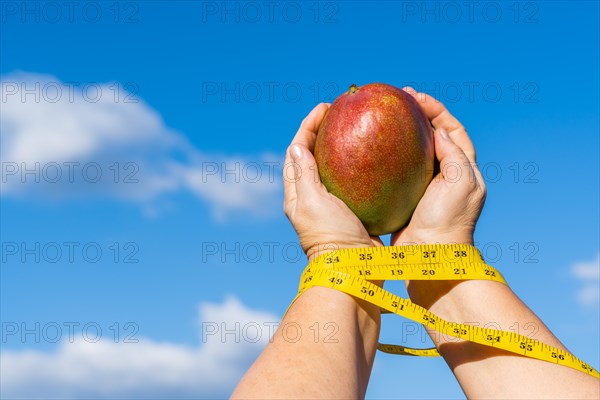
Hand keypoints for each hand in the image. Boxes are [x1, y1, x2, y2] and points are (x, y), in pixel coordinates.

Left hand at [283, 103, 381, 261]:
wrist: (354, 270)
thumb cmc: (330, 236)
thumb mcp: (312, 202)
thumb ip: (304, 174)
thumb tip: (296, 146)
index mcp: (297, 194)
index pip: (297, 151)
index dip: (307, 126)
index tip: (324, 108)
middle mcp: (312, 197)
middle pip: (313, 155)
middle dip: (323, 131)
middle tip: (341, 113)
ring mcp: (333, 205)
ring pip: (334, 167)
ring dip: (342, 146)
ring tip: (358, 128)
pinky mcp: (353, 211)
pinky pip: (355, 182)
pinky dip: (361, 165)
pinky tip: (377, 156)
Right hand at [392, 88, 485, 246]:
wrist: (430, 256)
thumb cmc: (448, 221)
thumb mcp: (460, 182)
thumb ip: (453, 153)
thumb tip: (438, 131)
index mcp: (463, 169)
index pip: (452, 129)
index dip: (436, 109)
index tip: (414, 96)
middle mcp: (445, 175)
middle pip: (432, 136)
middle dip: (417, 116)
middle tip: (397, 101)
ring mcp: (424, 187)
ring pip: (412, 152)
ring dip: (400, 135)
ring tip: (383, 120)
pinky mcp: (406, 198)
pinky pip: (395, 171)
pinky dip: (385, 158)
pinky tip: (370, 151)